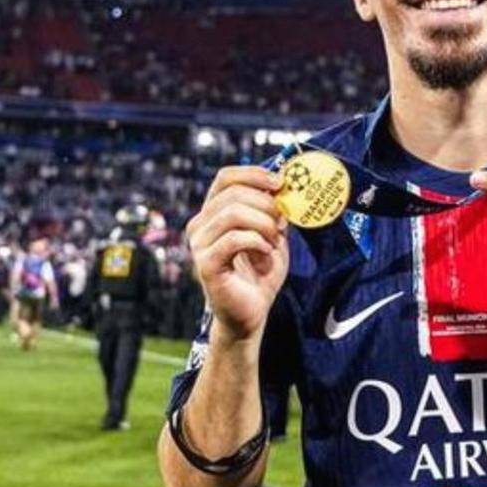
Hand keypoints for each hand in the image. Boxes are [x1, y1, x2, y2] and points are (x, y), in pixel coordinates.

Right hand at [185, 166, 289, 342]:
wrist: (253, 312)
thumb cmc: (261, 272)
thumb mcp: (273, 234)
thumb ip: (275, 211)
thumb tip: (286, 185)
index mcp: (214, 212)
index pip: (225, 177)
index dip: (253, 174)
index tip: (280, 183)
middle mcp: (200, 225)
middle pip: (233, 193)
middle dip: (266, 204)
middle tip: (282, 223)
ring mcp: (199, 244)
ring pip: (233, 213)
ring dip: (263, 224)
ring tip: (274, 242)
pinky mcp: (206, 264)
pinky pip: (233, 239)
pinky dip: (257, 242)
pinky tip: (266, 254)